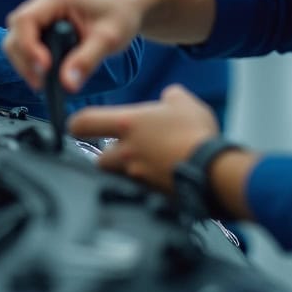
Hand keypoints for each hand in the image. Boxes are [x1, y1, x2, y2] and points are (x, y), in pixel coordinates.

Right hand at [3, 0, 141, 92]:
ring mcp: (44, 12)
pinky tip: (48, 72)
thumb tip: (67, 84)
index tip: (43, 68)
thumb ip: (86, 61)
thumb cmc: (121, 12)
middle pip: (16, 32)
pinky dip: (33, 59)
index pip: (25, 20)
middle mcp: (45, 2)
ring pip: (18, 39)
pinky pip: (29, 42)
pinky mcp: (46, 23)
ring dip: (26, 62)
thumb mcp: (108, 39)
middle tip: (40, 83)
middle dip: (24, 60)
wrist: (130, 3)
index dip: (28, 47)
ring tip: (44, 81)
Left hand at [69, 84, 218, 192]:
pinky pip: (138, 189)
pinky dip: (145, 184)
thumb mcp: (184, 102)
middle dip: (108, 154)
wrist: (216, 171)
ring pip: (117, 175)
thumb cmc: (198, 135)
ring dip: (125, 170)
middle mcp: (125, 152)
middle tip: (125, 149)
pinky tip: (162, 177)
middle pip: (99, 157)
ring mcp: (136, 176)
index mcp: (127, 124)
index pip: (83, 123)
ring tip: (147, 164)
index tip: (77, 125)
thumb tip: (168, 97)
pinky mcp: (148, 194)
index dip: (75, 124)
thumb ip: (170, 96)